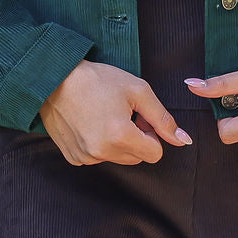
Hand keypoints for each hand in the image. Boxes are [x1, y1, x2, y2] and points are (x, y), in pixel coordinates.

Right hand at [39, 59, 192, 165]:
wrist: (54, 79)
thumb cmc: (97, 80)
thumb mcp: (137, 90)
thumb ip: (163, 118)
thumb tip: (183, 140)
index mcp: (121, 137)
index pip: (155, 153)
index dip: (151, 132)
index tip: (139, 115)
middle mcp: (102, 153)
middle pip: (137, 157)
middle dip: (136, 138)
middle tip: (123, 112)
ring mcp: (86, 157)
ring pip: (118, 158)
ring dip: (118, 142)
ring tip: (104, 115)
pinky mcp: (74, 157)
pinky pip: (98, 157)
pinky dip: (99, 144)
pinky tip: (90, 122)